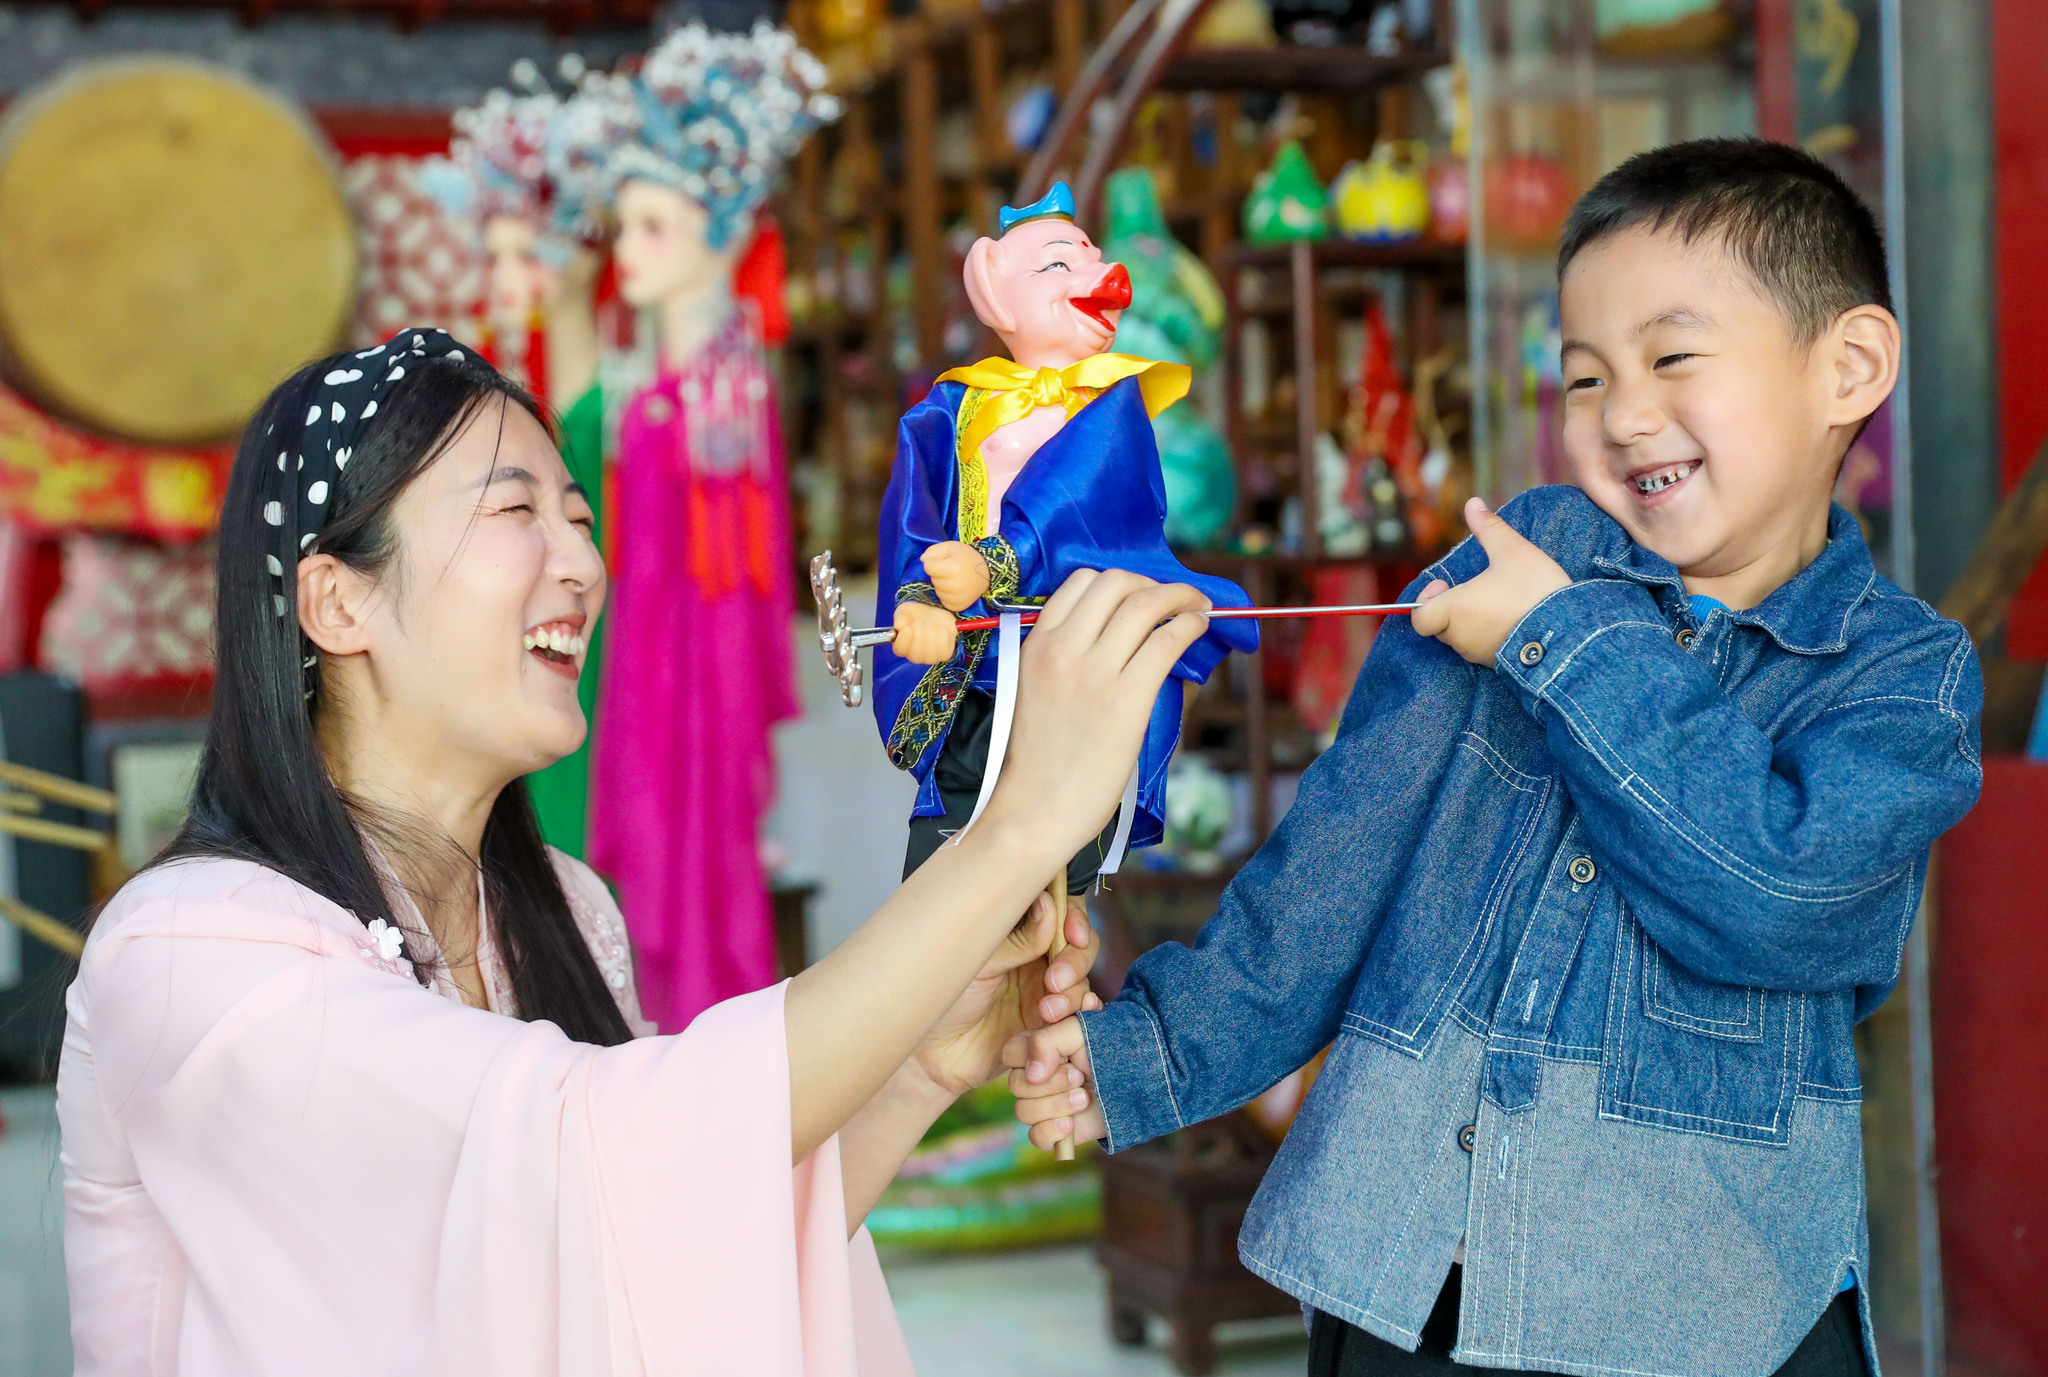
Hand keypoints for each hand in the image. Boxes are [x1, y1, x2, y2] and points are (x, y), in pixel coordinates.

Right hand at [893, 601, 958, 664]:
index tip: (907, 629)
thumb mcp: (905, 611)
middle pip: (916, 652)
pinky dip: (943, 635)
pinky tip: (941, 628)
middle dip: (920, 632)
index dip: (904, 641)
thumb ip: (900, 617)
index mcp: (901, 646)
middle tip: (920, 622)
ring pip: (931, 652)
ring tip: (931, 624)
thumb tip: (899, 625)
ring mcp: (930, 657)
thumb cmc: (916, 614)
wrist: (934, 612)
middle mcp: (914, 655)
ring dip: (932, 632)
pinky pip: (944, 649)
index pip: (900, 650)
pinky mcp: (944, 654)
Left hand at [909, 892, 1103, 1098]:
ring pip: (1081, 984)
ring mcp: (1044, 996)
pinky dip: (1079, 1019)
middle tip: (1055, 980)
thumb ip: (1018, 939)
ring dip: (1073, 994)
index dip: (1074, 920)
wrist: (931, 1055)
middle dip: (1076, 961)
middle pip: (1079, 949)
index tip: (1072, 934)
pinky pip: (1076, 1020)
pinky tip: (1066, 1022)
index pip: (1060, 916)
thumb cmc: (943, 1000)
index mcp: (1017, 937)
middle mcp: (1035, 962)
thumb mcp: (978, 962)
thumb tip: (1047, 905)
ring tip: (1047, 1011)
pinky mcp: (1047, 1029)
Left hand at [923, 541, 992, 611]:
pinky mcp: (959, 606)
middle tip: (949, 570)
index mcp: (954, 567)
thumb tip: (923, 561)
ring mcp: (958, 598)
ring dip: (941, 585)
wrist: (986, 572)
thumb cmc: (966, 557)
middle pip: (933, 580)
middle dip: (938, 574)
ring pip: (937, 591)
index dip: (932, 562)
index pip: (929, 568)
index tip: (941, 561)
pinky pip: (944, 601)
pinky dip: (946, 595)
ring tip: (953, 579)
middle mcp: (956, 585)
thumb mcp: (950, 547)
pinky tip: (954, 589)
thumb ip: (933, 551)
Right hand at [976, 568, 1210, 864]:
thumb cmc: (1038, 763)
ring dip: (1181, 596)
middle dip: (1152, 582)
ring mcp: (1094, 672)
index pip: (1080, 582)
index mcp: (1036, 645)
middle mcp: (1062, 649)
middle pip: (1116, 582)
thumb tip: (1131, 638)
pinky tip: (1199, 628)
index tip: (1141, 594)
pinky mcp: (1126, 700)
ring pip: (1145, 604)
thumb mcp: (1036, 694)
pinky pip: (1167, 642)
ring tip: (1198, 607)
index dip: (1121, 581)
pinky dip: (1190, 625)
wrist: (1035, 811)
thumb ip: (1070, 660)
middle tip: (1173, 600)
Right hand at [1003, 1015, 1105, 1150]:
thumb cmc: (1110, 1047)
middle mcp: (1038, 1076)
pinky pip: (1035, 1137)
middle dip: (1051, 1083)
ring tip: (1084, 1097)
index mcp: (1038, 1048)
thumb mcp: (1080, 1031)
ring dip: (1056, 1105)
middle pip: (1016, 1085)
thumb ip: (1046, 1041)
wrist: (1142, 1078)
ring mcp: (1045, 1103)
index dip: (1029, 1058)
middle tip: (1080, 1077)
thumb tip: (1031, 1073)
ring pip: (1024, 1111)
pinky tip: (1070, 1124)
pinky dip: (1051, 1131)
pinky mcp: (1056, 1128)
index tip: (1062, 1059)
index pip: (1011, 1053)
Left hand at [1410, 497, 1570, 665]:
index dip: (1427, 601)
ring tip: (1496, 601)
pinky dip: (1485, 635)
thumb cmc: (1536, 589)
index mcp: (1456, 610)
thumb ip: (1489, 527)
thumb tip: (1472, 503)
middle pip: (1439, 626)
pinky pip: (1480, 649)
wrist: (1569, 631)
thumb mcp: (1513, 551)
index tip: (1448, 585)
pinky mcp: (1496, 665)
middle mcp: (1461, 637)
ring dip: (1469, 621)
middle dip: (1450, 607)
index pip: (1419, 618)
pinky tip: (1508, 618)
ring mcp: (1478, 653)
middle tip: (1475, 589)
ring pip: (1459, 638)